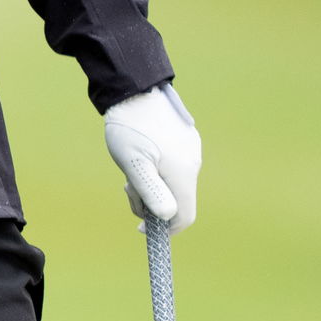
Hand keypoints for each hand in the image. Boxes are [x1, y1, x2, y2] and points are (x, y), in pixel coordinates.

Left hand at [103, 86, 201, 231]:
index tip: (141, 228)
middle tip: (127, 186)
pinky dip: (157, 172)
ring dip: (151, 186)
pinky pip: (173, 168)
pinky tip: (141, 156)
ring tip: (131, 168)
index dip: (165, 229)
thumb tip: (168, 217)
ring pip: (173, 184)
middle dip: (151, 203)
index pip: (185, 216)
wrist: (133, 91)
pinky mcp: (186, 142)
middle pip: (176, 201)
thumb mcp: (134, 164)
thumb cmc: (130, 129)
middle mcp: (193, 164)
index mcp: (183, 173)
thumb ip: (152, 192)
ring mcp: (191, 152)